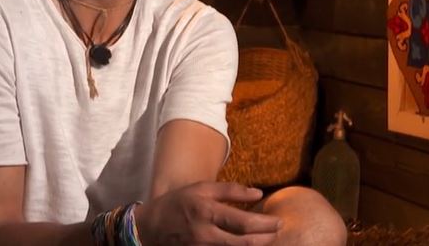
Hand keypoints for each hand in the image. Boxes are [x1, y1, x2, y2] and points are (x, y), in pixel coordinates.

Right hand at [135, 181, 281, 245]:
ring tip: (268, 240)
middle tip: (278, 231)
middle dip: (266, 238)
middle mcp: (205, 233)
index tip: (278, 221)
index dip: (264, 224)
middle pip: (243, 242)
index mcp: (206, 211)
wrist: (149, 227)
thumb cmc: (178, 203)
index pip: (243, 222)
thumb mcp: (201, 189)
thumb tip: (258, 193)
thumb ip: (230, 190)